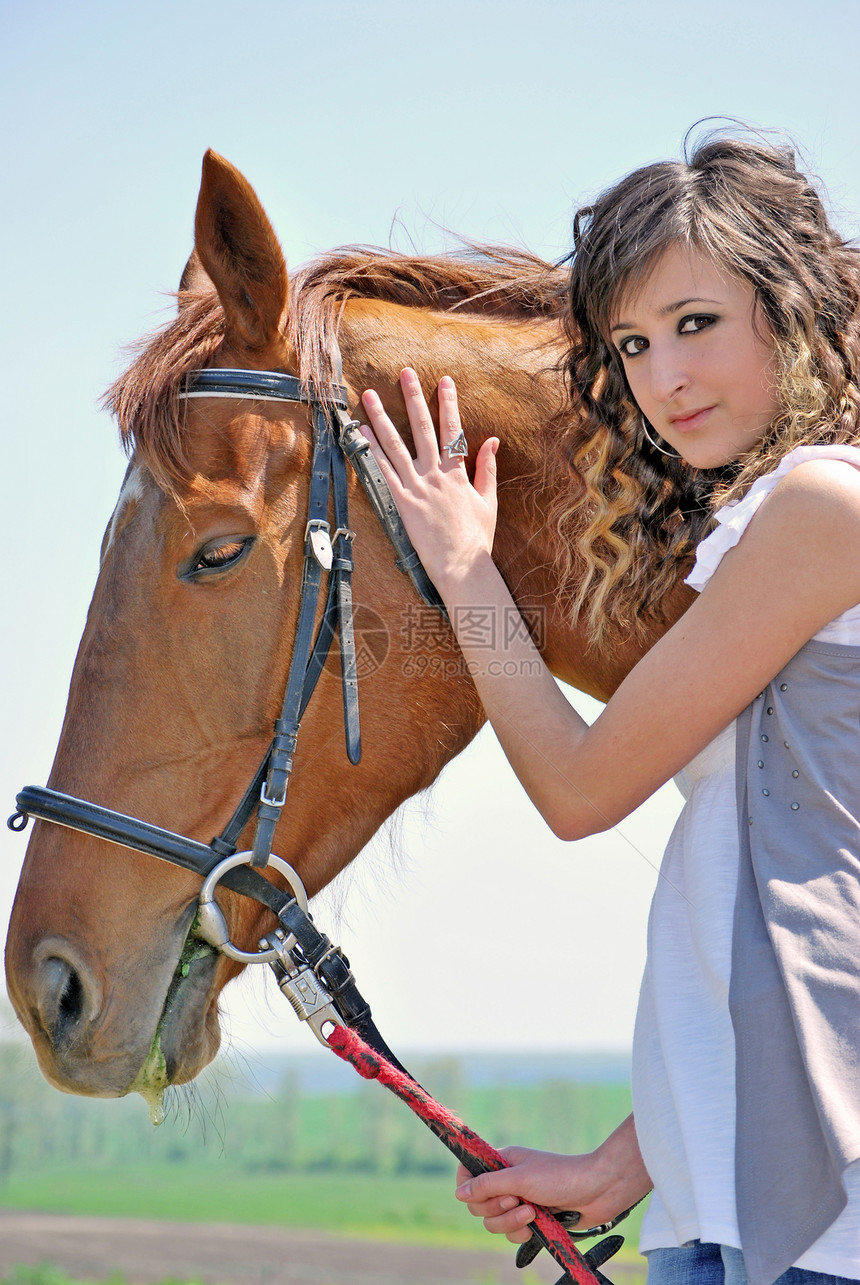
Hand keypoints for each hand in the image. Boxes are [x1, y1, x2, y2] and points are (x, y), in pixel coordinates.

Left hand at [361, 369, 498, 593]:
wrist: (461, 565)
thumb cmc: (476, 538)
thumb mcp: (488, 501)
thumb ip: (487, 469)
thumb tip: (493, 440)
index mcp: (458, 473)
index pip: (453, 429)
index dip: (448, 403)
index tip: (444, 380)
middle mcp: (435, 474)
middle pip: (422, 428)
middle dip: (414, 398)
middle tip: (405, 373)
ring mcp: (416, 487)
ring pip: (395, 445)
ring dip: (381, 417)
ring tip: (370, 395)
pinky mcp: (401, 503)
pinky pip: (383, 471)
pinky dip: (372, 450)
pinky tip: (362, 432)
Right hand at [453, 1119, 650, 1244]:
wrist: (596, 1192)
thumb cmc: (560, 1177)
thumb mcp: (520, 1178)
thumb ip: (488, 1185)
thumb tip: (459, 1194)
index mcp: (502, 1162)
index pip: (469, 1173)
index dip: (468, 1186)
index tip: (477, 1193)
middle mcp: (507, 1181)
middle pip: (479, 1204)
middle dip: (496, 1208)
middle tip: (517, 1200)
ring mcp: (519, 1201)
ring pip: (494, 1222)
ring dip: (510, 1221)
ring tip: (532, 1212)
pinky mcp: (531, 1220)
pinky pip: (511, 1234)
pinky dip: (521, 1232)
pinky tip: (536, 1225)